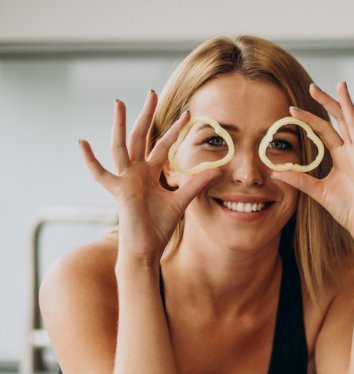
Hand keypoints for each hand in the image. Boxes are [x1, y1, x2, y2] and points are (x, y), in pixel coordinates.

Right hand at [79, 92, 218, 263]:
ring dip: (120, 124)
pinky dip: (90, 160)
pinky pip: (101, 174)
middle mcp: (136, 172)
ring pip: (121, 146)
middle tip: (152, 94)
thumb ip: (196, 185)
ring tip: (119, 103)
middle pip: (141, 137)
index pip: (162, 145)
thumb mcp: (181, 201)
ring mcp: (125, 179)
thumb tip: (217, 171)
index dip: (174, 130)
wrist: (146, 246)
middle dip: (146, 116)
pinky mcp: (118, 190)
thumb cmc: (159, 226)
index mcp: (150, 173)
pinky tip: (82, 142)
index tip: (187, 114)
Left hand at [271, 82, 353, 248]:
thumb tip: (275, 172)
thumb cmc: (348, 210)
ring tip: (341, 87)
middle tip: (312, 87)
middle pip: (340, 121)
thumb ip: (299, 179)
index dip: (309, 119)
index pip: (324, 131)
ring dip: (348, 105)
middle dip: (327, 103)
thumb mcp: (318, 192)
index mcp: (342, 156)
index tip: (292, 110)